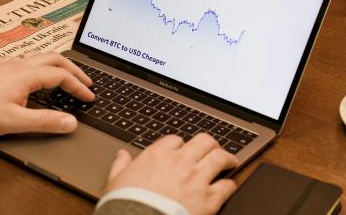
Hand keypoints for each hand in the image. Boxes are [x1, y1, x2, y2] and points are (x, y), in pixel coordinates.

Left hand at [0, 52, 93, 135]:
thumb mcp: (15, 121)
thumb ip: (45, 122)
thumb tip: (71, 123)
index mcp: (27, 75)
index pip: (62, 76)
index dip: (79, 86)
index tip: (89, 97)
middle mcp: (20, 65)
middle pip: (56, 58)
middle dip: (74, 69)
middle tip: (86, 82)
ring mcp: (9, 65)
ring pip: (42, 56)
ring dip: (60, 64)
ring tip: (68, 75)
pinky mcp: (0, 69)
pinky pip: (29, 60)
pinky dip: (44, 65)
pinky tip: (39, 75)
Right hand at [105, 133, 238, 214]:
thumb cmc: (125, 205)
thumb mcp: (115, 182)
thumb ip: (120, 166)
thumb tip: (121, 156)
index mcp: (157, 156)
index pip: (175, 140)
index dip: (181, 145)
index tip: (182, 151)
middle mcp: (180, 163)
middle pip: (204, 141)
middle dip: (210, 145)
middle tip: (213, 150)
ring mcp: (196, 180)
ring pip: (220, 157)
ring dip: (227, 159)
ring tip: (230, 162)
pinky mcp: (208, 200)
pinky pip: (227, 186)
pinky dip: (229, 185)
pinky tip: (228, 187)